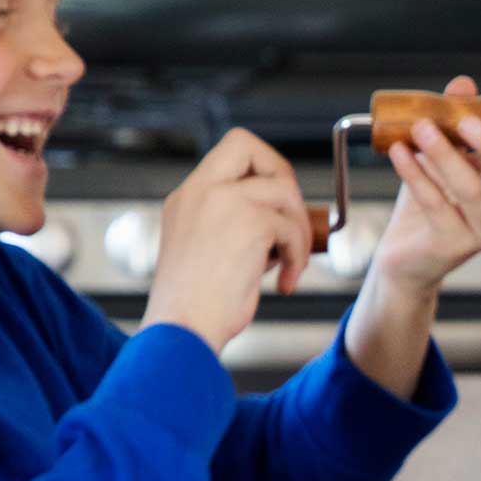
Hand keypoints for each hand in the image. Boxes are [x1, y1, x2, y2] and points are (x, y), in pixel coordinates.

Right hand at [141, 128, 311, 353]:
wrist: (182, 333)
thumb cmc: (197, 306)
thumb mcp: (208, 249)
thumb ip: (236, 222)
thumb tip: (283, 215)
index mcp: (187, 197)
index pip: (232, 149)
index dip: (264, 167)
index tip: (275, 204)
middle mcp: (200, 191)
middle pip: (252, 146)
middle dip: (284, 181)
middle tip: (290, 223)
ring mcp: (223, 202)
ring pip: (283, 191)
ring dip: (297, 230)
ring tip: (289, 265)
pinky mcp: (249, 222)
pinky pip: (292, 227)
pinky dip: (298, 256)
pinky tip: (284, 283)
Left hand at [374, 75, 480, 298]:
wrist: (406, 254)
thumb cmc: (434, 201)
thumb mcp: (446, 154)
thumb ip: (456, 120)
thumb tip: (463, 85)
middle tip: (467, 121)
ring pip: (473, 191)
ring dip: (446, 155)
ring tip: (421, 128)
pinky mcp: (451, 245)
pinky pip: (435, 205)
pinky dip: (415, 173)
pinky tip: (400, 152)